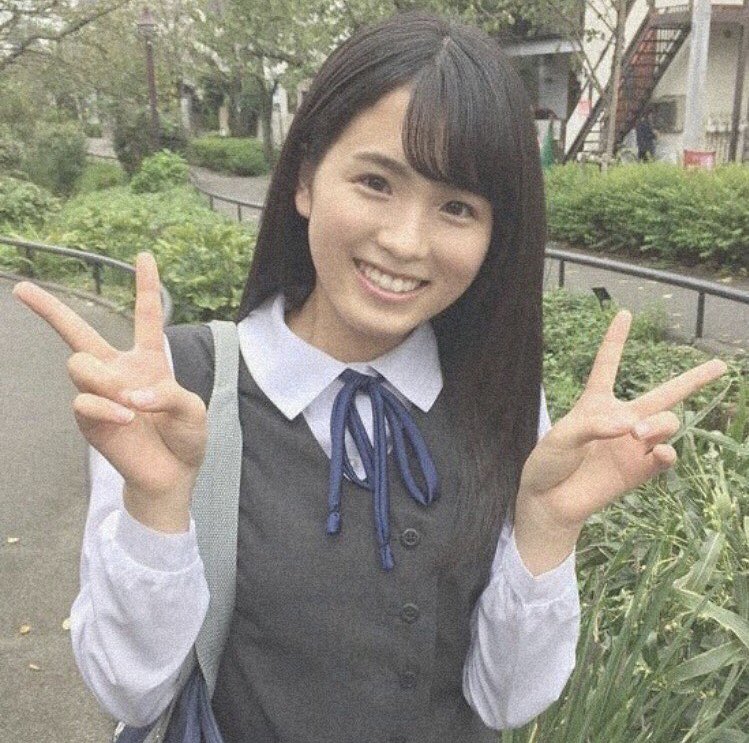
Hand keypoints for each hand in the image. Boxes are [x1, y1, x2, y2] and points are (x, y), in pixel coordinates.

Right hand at [13, 253, 206, 529]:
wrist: (173, 474)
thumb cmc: (185, 436)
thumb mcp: (192, 411)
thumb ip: (168, 395)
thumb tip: (130, 395)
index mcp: (148, 361)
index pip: (146, 317)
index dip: (146, 286)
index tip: (144, 255)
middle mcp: (118, 371)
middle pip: (78, 332)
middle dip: (50, 309)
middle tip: (22, 288)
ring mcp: (100, 394)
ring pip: (78, 364)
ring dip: (104, 380)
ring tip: (129, 405)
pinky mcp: (89, 419)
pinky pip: (83, 401)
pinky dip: (105, 407)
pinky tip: (126, 418)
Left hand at [514, 310, 727, 569]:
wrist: (548, 501)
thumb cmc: (549, 462)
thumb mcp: (561, 437)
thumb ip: (594, 426)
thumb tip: (631, 426)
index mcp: (595, 403)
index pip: (608, 365)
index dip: (616, 339)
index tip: (625, 313)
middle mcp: (620, 420)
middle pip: (663, 394)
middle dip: (694, 379)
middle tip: (719, 364)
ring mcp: (633, 446)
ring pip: (667, 423)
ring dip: (659, 424)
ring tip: (637, 434)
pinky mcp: (638, 471)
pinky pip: (664, 457)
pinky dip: (665, 452)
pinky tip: (657, 451)